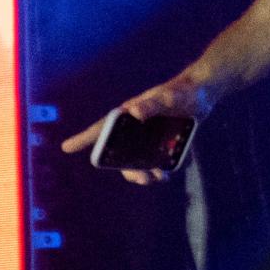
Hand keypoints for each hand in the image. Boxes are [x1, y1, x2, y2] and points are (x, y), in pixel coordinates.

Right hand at [59, 71, 215, 184]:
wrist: (203, 93)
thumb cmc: (183, 91)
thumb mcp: (170, 97)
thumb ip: (153, 104)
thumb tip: (133, 113)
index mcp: (129, 114)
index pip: (102, 128)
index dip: (84, 138)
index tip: (66, 147)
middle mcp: (134, 127)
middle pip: (121, 153)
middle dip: (128, 170)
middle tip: (144, 179)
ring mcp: (147, 135)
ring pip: (137, 160)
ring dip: (143, 173)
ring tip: (159, 178)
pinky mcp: (161, 141)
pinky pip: (154, 159)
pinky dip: (159, 168)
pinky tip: (168, 171)